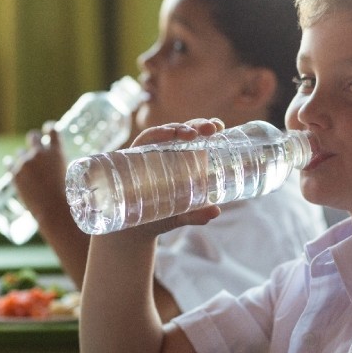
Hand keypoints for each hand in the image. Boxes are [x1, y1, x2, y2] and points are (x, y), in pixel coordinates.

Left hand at [10, 121, 67, 220]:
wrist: (53, 210)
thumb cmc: (66, 196)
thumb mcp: (70, 175)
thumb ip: (60, 165)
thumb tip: (55, 165)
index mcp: (56, 152)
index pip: (52, 130)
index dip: (49, 128)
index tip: (47, 129)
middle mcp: (40, 153)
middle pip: (33, 136)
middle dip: (34, 139)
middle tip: (35, 146)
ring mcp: (26, 162)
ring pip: (20, 152)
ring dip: (24, 157)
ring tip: (26, 166)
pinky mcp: (14, 173)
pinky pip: (9, 162)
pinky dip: (12, 164)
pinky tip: (12, 165)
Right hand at [120, 118, 224, 235]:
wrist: (132, 227)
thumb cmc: (160, 215)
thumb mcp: (181, 215)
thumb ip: (197, 215)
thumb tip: (215, 211)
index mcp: (184, 159)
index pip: (197, 137)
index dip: (208, 126)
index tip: (219, 126)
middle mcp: (169, 151)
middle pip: (185, 131)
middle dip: (198, 125)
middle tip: (211, 129)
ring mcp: (152, 151)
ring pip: (167, 131)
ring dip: (180, 128)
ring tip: (192, 134)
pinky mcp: (135, 155)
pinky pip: (146, 139)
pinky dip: (157, 134)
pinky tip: (168, 134)